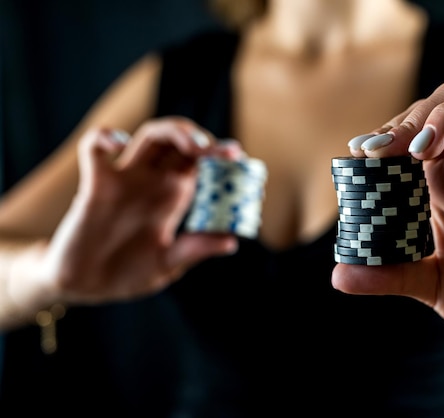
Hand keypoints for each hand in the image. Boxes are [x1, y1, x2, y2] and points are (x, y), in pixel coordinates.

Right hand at [12, 116, 238, 307]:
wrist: (84, 288)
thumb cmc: (127, 274)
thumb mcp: (167, 264)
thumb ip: (194, 249)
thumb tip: (232, 241)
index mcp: (173, 197)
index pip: (200, 164)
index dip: (220, 158)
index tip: (239, 159)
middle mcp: (152, 182)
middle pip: (180, 143)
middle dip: (203, 139)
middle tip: (224, 151)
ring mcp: (124, 180)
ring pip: (150, 136)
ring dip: (174, 131)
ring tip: (196, 146)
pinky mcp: (95, 185)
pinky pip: (93, 148)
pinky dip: (104, 137)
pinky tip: (119, 144)